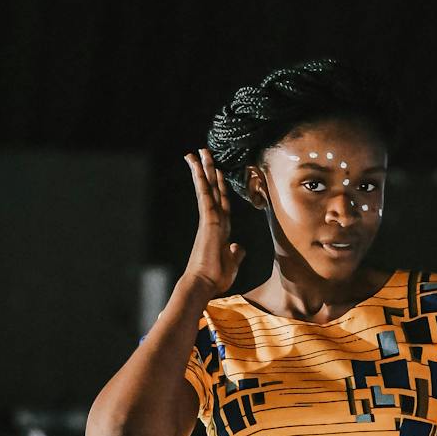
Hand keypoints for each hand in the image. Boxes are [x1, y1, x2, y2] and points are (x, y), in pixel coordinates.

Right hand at [183, 147, 245, 293]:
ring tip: (198, 152)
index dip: (220, 186)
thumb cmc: (215, 277)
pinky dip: (202, 181)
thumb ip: (235, 253)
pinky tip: (199, 167)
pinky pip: (205, 195)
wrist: (204, 283)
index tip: (217, 171)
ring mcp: (210, 218)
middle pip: (212, 189)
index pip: (221, 201)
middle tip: (203, 152)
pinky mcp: (208, 220)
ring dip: (203, 169)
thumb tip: (238, 247)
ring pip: (207, 188)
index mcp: (220, 228)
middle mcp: (214, 220)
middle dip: (208, 170)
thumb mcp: (232, 263)